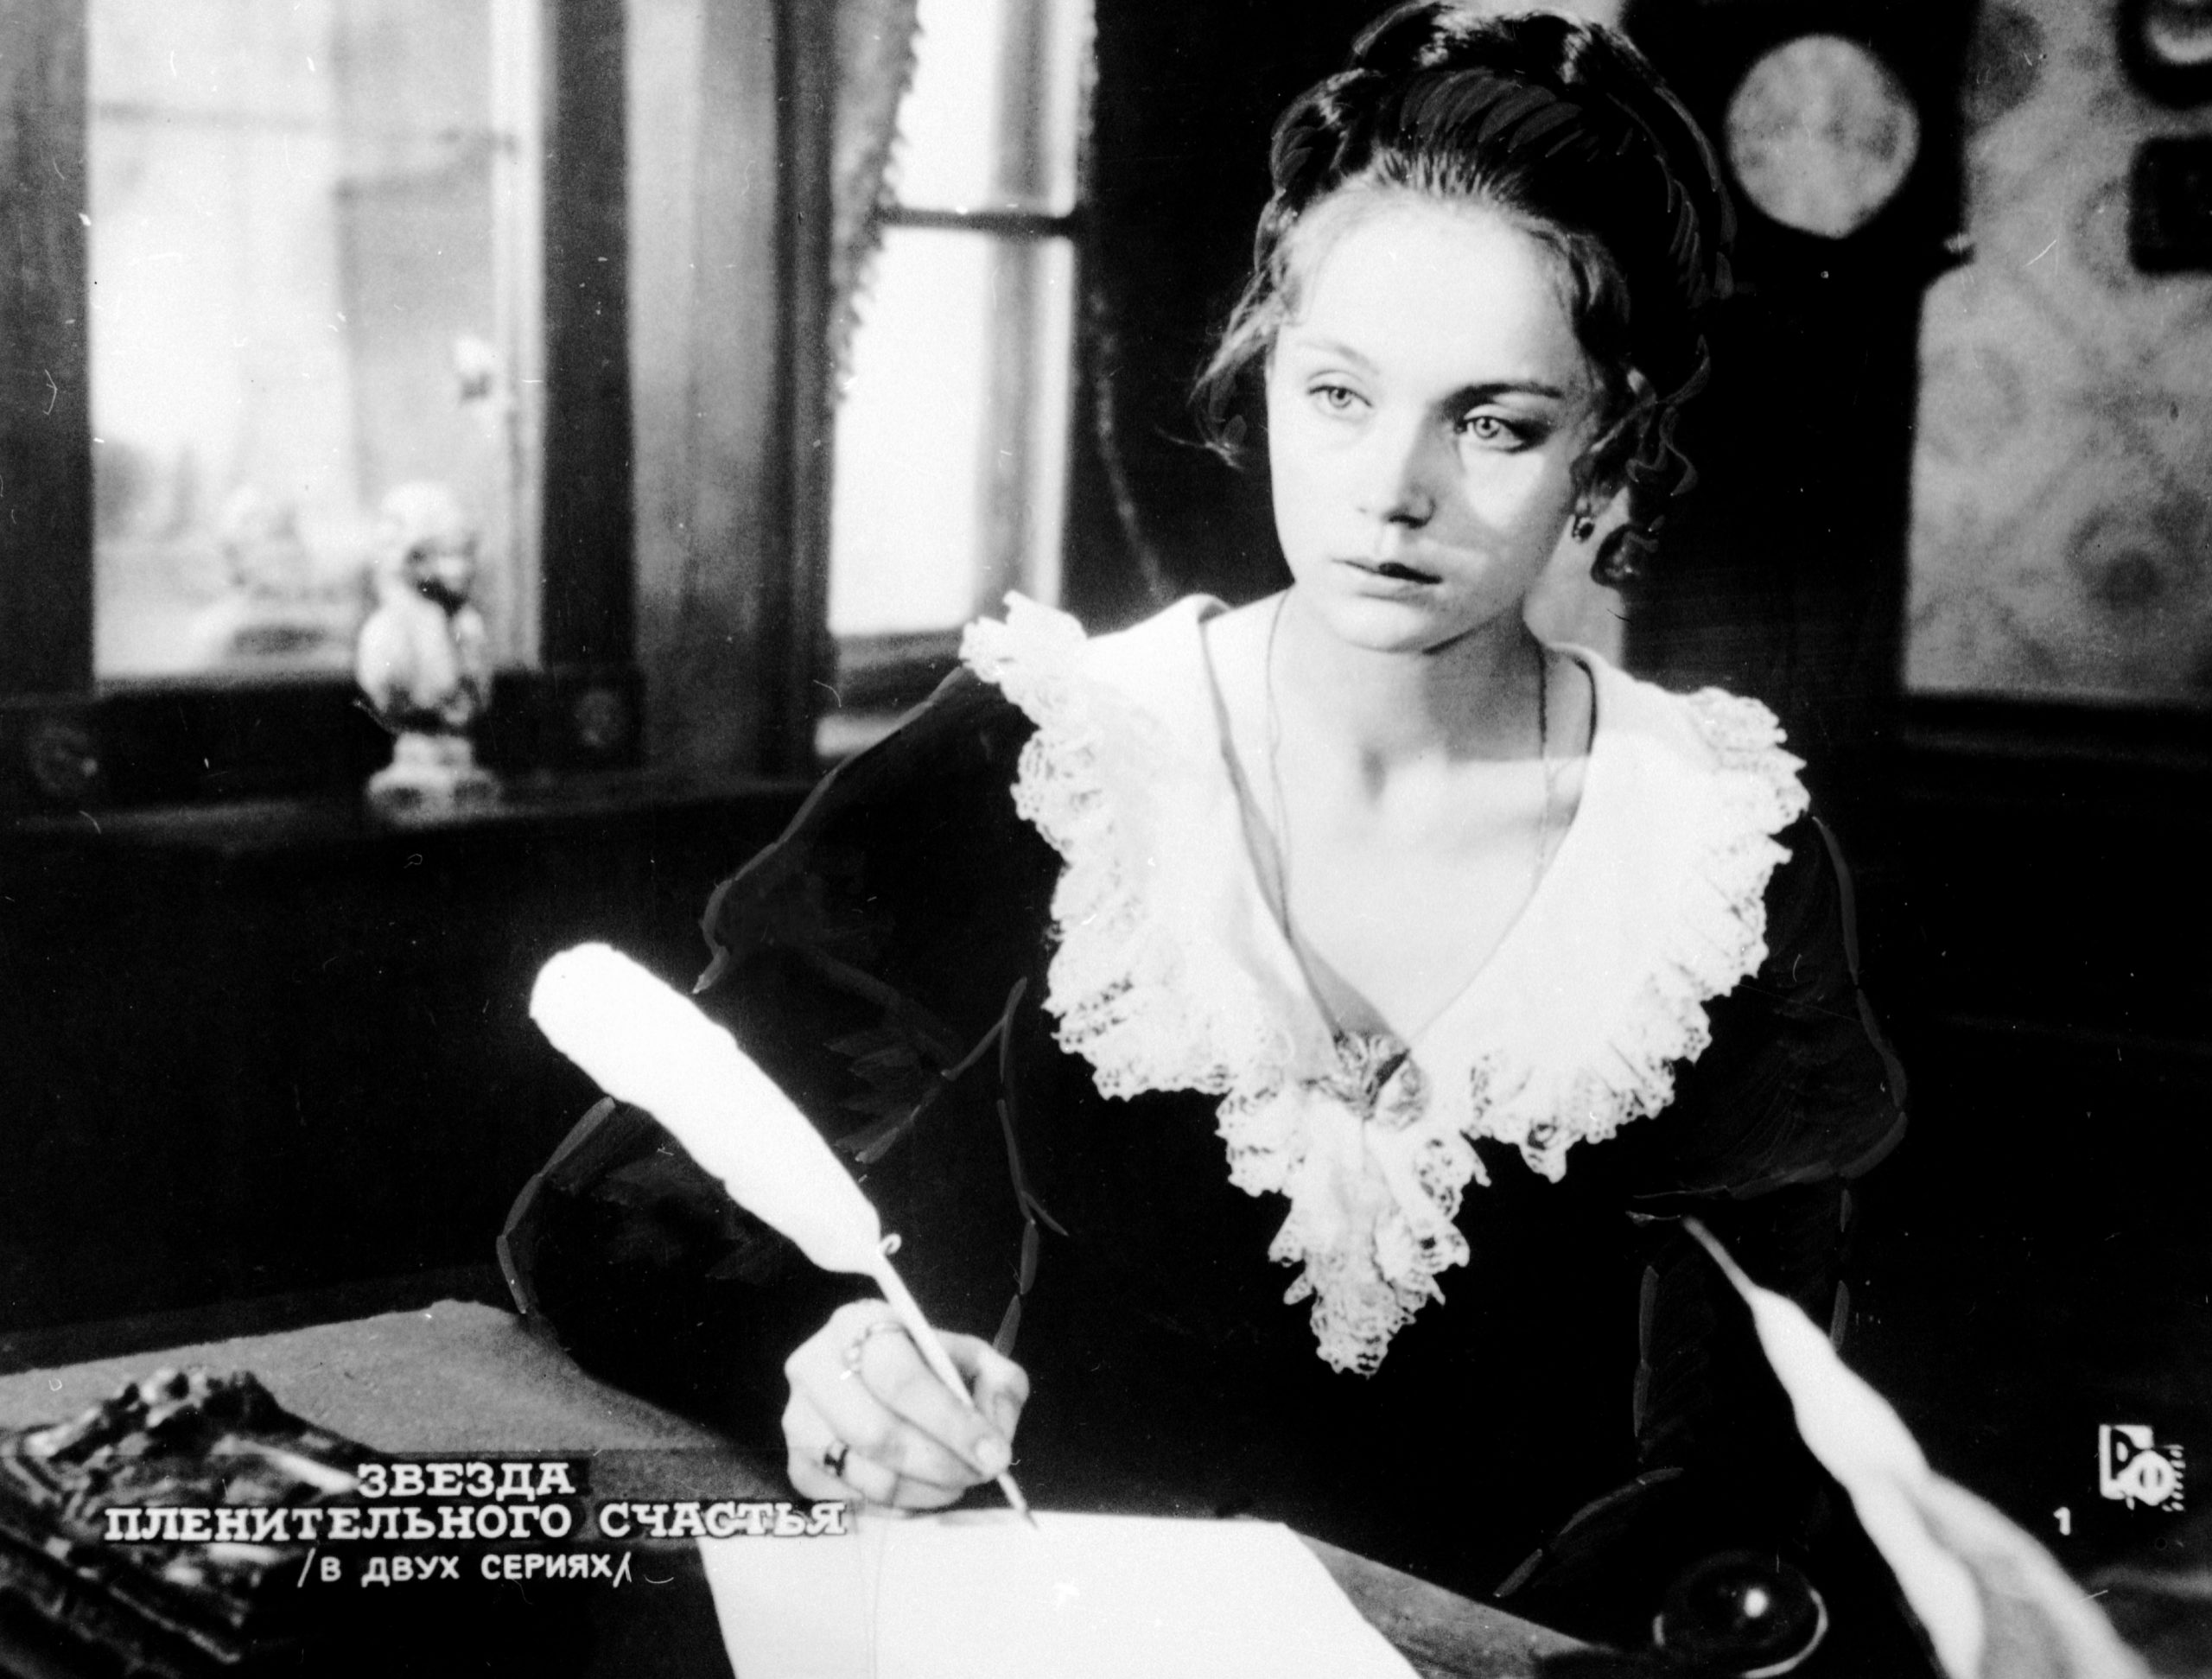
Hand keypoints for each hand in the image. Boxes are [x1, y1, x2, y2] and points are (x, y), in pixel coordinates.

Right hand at [783, 1301, 1028, 1510]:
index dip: (951, 1422)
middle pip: (877, 1433)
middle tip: (980, 1473)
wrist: (868, 1376)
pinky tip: (922, 1488)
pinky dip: (899, 1505)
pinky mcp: (798, 1465)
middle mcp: (814, 1367)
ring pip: (866, 1476)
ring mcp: (799, 1420)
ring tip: (956, 1480)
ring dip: (925, 1489)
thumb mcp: (969, 1355)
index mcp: (857, 1324)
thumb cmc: (923, 1363)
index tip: (993, 1453)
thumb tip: (995, 1432)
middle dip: (941, 1463)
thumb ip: (998, 1383)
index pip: (901, 1379)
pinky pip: (853, 1501)